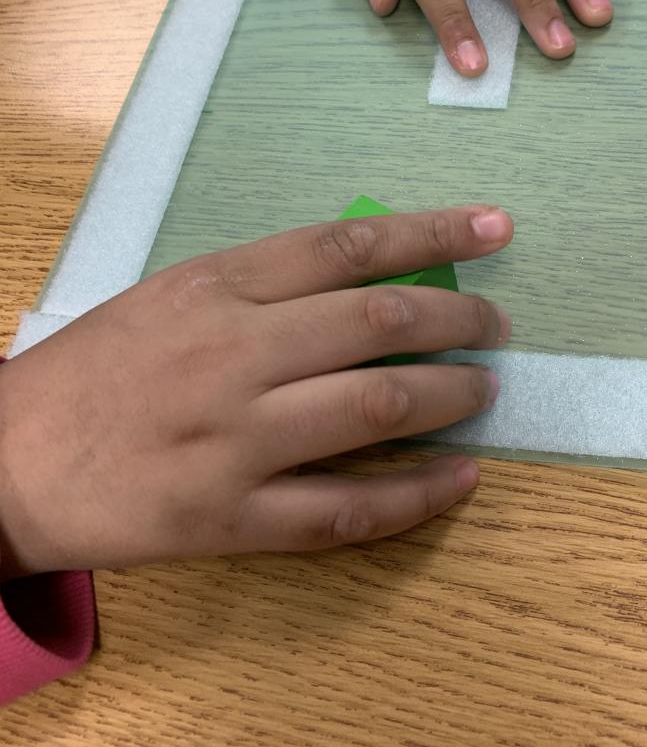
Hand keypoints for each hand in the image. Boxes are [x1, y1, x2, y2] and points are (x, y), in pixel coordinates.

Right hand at [0, 206, 513, 579]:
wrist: (8, 462)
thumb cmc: (94, 371)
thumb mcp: (170, 296)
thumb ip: (263, 285)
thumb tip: (371, 277)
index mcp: (213, 288)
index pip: (346, 245)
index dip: (434, 232)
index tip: (495, 227)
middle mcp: (233, 354)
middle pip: (377, 320)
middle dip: (458, 317)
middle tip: (496, 325)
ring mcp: (234, 440)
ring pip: (376, 407)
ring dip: (451, 395)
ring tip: (485, 390)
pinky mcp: (230, 519)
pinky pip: (344, 511)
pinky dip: (415, 497)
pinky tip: (458, 481)